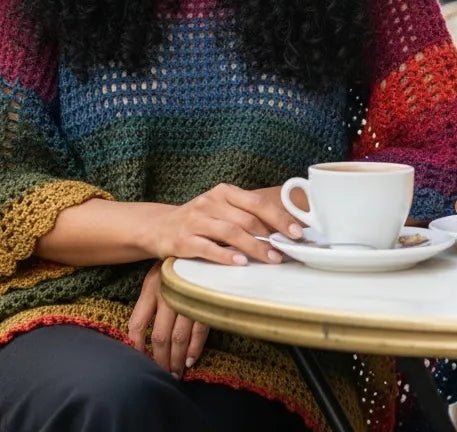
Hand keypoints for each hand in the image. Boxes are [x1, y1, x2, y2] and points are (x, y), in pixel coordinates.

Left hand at [128, 261, 208, 377]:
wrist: (204, 245)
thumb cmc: (175, 266)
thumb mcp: (156, 276)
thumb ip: (148, 302)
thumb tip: (138, 334)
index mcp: (152, 288)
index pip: (137, 324)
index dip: (135, 346)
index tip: (137, 362)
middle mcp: (167, 296)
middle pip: (160, 337)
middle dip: (160, 360)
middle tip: (162, 374)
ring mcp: (188, 300)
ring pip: (179, 339)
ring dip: (176, 360)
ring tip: (175, 374)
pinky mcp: (206, 303)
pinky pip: (199, 332)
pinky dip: (194, 349)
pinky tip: (190, 360)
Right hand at [146, 184, 303, 265]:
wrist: (160, 226)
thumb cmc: (200, 220)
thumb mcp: (221, 209)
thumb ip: (246, 216)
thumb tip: (282, 231)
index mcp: (224, 192)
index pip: (256, 202)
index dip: (278, 217)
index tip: (296, 232)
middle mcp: (210, 202)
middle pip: (246, 219)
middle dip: (270, 236)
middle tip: (286, 251)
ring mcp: (196, 220)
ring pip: (231, 232)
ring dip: (254, 247)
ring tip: (271, 259)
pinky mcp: (184, 240)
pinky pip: (208, 248)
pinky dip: (226, 256)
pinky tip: (240, 263)